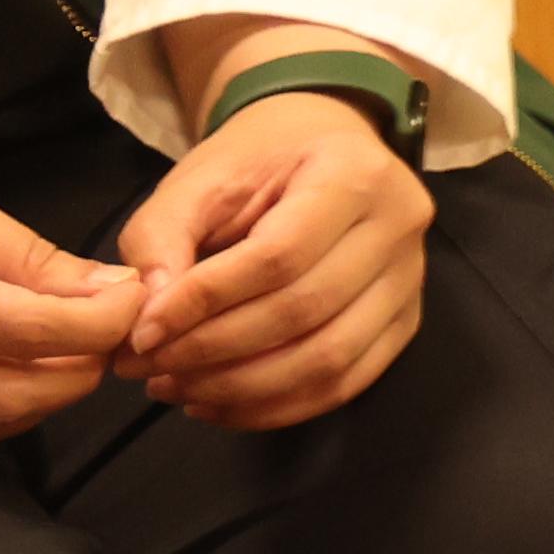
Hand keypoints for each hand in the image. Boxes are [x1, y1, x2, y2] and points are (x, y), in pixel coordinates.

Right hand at [0, 137, 135, 443]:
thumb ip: (18, 251)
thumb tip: (102, 290)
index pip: (22, 330)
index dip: (97, 324)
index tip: (133, 301)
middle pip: (3, 397)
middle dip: (78, 374)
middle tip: (109, 334)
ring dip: (37, 402)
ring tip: (68, 353)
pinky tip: (9, 372)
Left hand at [112, 89, 435, 434]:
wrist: (322, 146)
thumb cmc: (258, 161)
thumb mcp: (197, 180)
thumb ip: (161, 240)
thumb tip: (150, 323)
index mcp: (353, 173)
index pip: (279, 255)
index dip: (206, 302)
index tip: (141, 332)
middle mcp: (400, 225)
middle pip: (305, 311)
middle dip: (213, 351)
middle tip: (145, 368)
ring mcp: (412, 277)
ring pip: (330, 357)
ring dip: (242, 388)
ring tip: (173, 388)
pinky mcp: (405, 319)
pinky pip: (347, 382)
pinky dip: (278, 407)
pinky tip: (220, 404)